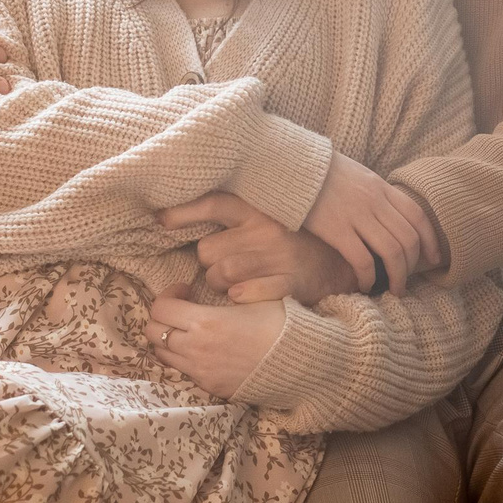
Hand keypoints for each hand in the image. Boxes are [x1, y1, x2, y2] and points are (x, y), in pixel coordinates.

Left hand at [144, 297, 287, 397]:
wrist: (301, 363)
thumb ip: (226, 294)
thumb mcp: (253, 298)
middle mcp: (196, 349)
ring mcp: (201, 372)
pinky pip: (183, 371)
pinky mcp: (211, 387)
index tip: (185, 289)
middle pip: (153, 333)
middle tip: (181, 309)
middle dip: (162, 317)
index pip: (161, 308)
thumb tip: (217, 290)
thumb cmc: (281, 323)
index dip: (168, 294)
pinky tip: (204, 349)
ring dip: (169, 339)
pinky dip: (184, 358)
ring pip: (163, 355)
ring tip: (189, 330)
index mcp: (205, 322)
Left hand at [156, 193, 358, 304]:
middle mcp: (266, 230)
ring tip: (236, 284)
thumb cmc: (295, 245)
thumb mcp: (269, 221)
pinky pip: (241, 295)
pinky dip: (238, 299)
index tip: (160, 219)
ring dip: (219, 285)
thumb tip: (182, 217)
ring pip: (218, 276)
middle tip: (225, 266)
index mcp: (261, 210)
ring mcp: (277, 257)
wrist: (342, 269)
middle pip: (208, 250)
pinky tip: (248, 298)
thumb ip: (236, 220)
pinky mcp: (287, 283)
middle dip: (209, 263)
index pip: (214, 203)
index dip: (184, 211)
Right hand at [300, 153, 440, 294]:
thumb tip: (390, 218)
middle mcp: (375, 200)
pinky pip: (363, 260)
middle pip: (408, 238)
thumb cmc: (322, 173)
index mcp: (381, 186)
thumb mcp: (358, 176)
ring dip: (397, 277)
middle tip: (406, 281)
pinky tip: (365, 285)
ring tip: (393, 290)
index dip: (430, 241)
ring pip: (391, 252)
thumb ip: (376, 194)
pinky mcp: (336, 230)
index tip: (432, 258)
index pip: (417, 215)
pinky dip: (369, 277)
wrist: (292, 166)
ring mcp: (357, 215)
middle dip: (412, 266)